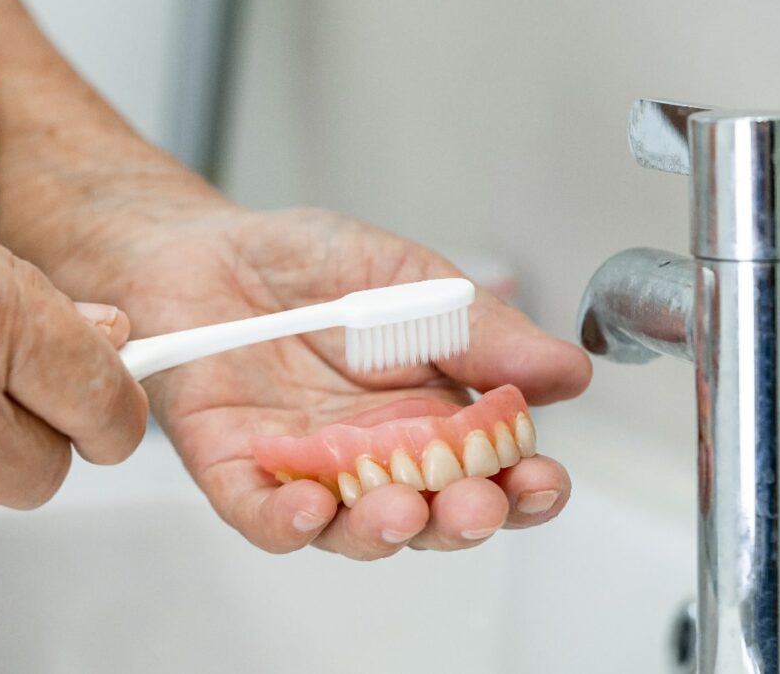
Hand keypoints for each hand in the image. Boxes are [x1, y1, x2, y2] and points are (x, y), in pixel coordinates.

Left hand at [76, 204, 590, 560]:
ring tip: (400, 509)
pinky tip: (307, 508)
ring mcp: (304, 467)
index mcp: (425, 413)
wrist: (209, 248)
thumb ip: (479, 329)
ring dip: (380, 530)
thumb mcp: (408, 280)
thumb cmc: (309, 264)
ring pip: (350, 527)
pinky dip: (284, 522)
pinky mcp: (235, 469)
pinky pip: (260, 512)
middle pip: (429, 514)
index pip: (486, 469)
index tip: (541, 481)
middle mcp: (372, 454)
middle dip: (459, 520)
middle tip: (476, 505)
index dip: (521, 487)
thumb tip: (569, 372)